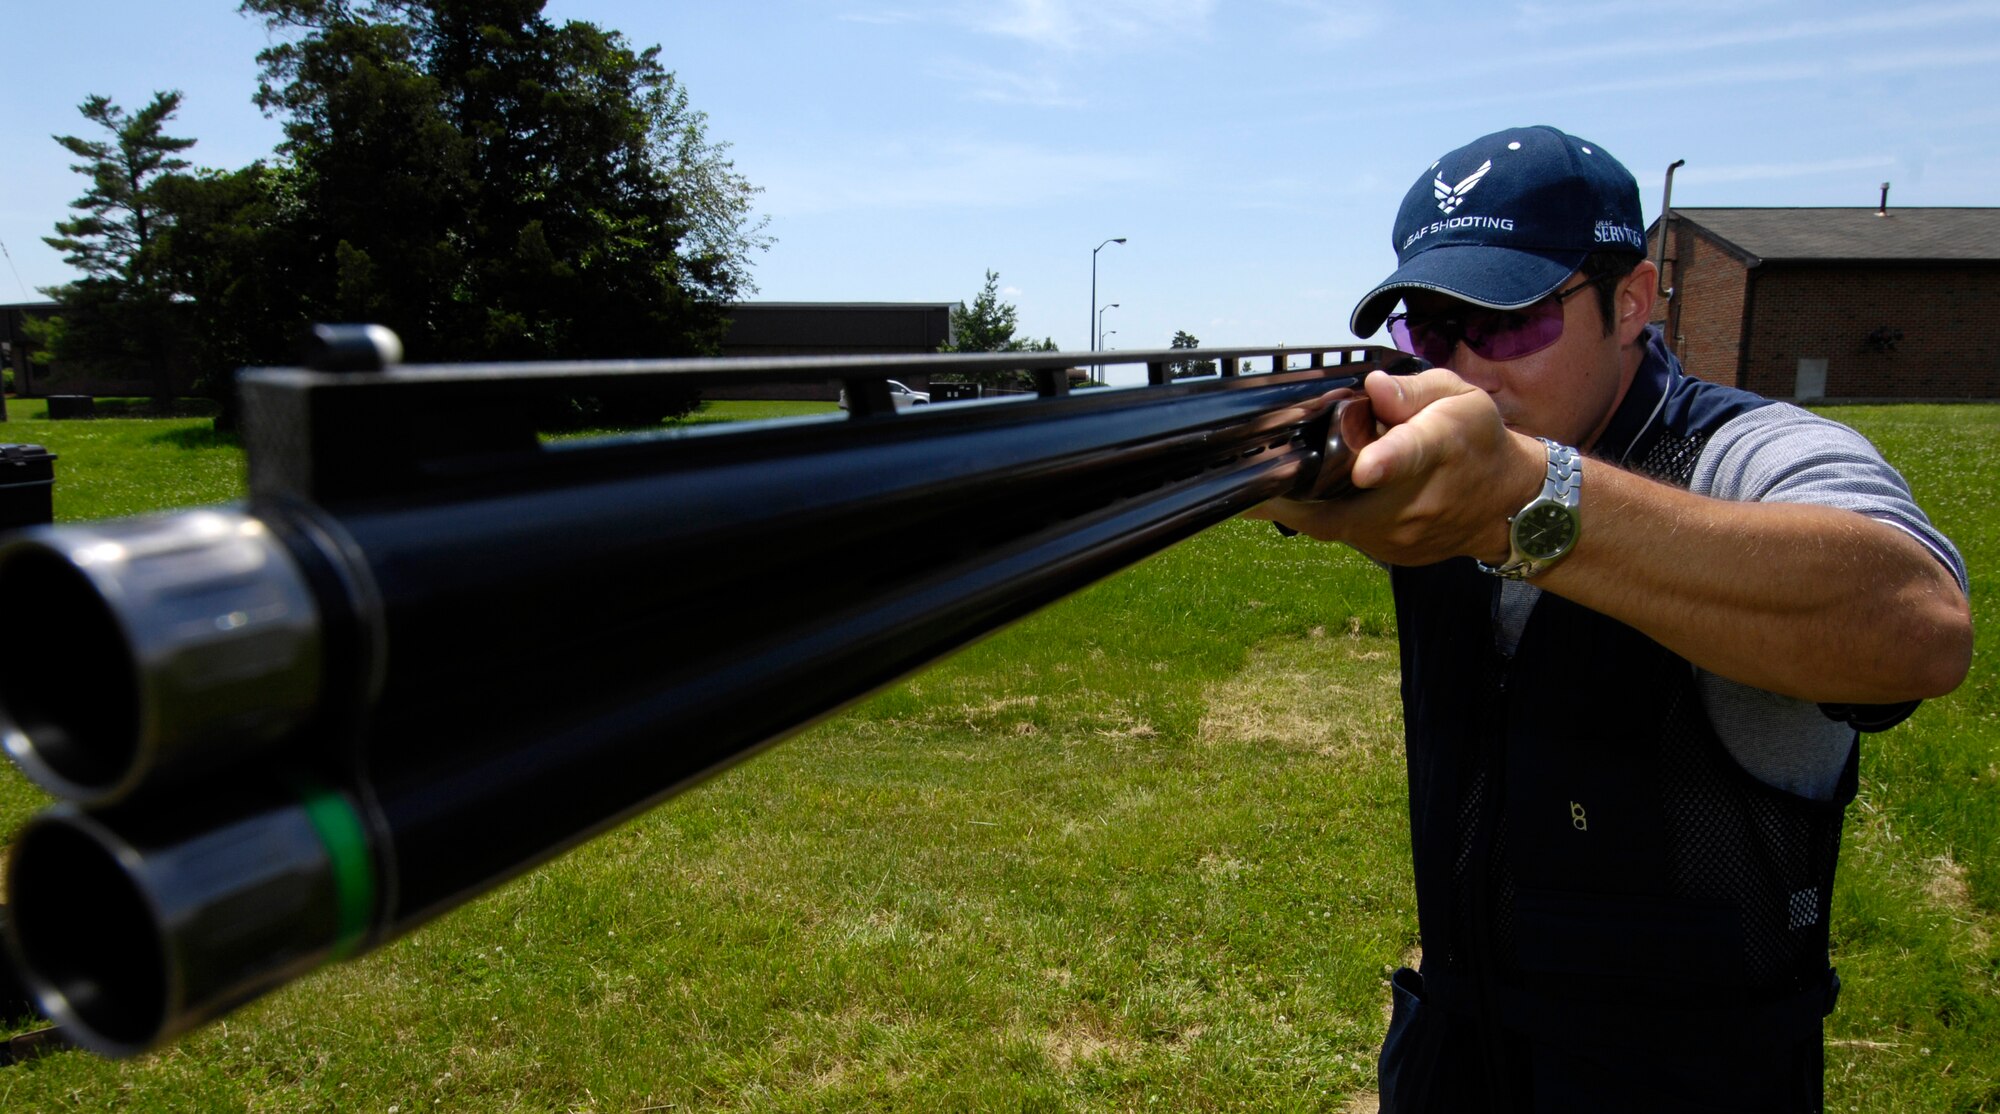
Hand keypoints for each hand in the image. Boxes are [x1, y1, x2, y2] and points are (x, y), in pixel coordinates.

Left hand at [1246, 368, 1544, 564]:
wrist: (1508, 503)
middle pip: (1343, 506)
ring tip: (1272, 481)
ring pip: (1332, 525)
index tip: (1365, 466)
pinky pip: (1343, 535)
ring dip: (1300, 505)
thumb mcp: (1458, 397)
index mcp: (1436, 447)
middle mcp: (1416, 500)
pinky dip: (1322, 516)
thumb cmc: (1477, 440)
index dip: (1386, 461)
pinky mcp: (1390, 553)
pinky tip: (1308, 495)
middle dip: (1293, 494)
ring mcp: (1401, 535)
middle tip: (1251, 477)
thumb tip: (1373, 386)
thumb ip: (1412, 390)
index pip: (1409, 455)